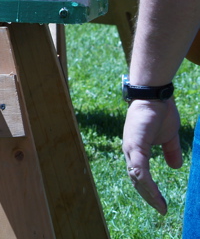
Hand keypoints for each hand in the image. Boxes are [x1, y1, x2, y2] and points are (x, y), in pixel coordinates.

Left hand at [122, 98, 182, 214]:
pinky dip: (145, 181)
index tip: (161, 203)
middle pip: (136, 180)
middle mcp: (129, 151)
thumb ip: (170, 151)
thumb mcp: (168, 137)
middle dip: (148, 196)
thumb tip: (175, 167)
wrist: (155, 95)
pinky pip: (139, 167)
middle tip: (161, 209)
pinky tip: (154, 191)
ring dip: (148, 193)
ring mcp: (130, 147)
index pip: (139, 175)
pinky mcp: (135, 144)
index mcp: (136, 150)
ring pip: (136, 177)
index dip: (149, 190)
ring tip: (160, 205)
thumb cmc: (160, 112)